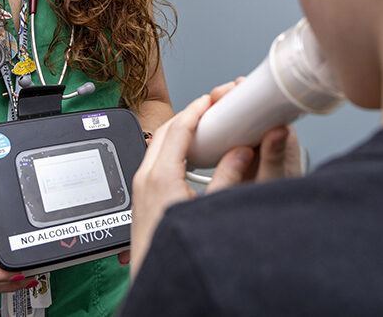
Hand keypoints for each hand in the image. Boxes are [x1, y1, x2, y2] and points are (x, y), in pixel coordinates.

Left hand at [123, 80, 303, 275]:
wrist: (158, 284)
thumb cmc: (177, 251)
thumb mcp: (212, 211)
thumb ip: (228, 179)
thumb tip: (241, 152)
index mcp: (160, 176)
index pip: (179, 129)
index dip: (198, 109)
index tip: (214, 98)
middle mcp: (145, 178)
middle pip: (166, 131)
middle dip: (190, 113)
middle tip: (212, 105)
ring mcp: (140, 188)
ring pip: (158, 145)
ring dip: (181, 130)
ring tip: (204, 124)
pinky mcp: (142, 197)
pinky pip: (155, 159)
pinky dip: (174, 147)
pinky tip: (191, 152)